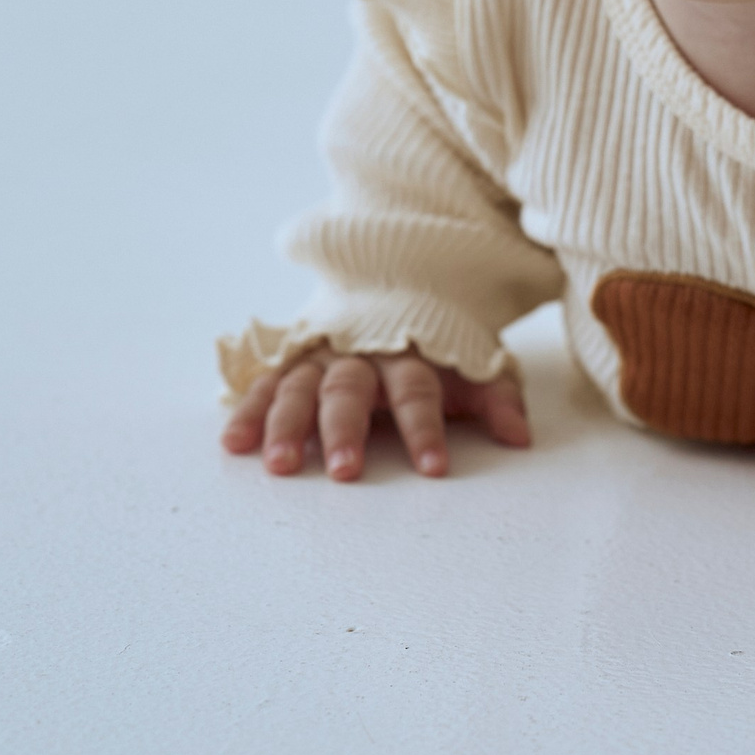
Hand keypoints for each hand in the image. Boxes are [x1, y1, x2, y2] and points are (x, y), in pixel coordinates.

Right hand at [220, 350, 529, 480]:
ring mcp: (321, 355)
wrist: (396, 282)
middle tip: (345, 471)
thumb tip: (520, 437)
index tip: (434, 469)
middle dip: (346, 430)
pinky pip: (265, 384)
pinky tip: (234, 443)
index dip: (426, 429)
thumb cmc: (438, 343)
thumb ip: (497, 397)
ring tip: (279, 464)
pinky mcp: (291, 361)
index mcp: (409, 353)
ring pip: (299, 387)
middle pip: (350, 389)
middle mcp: (360, 353)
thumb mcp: (473, 362)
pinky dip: (249, 411)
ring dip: (287, 424)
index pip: (418, 391)